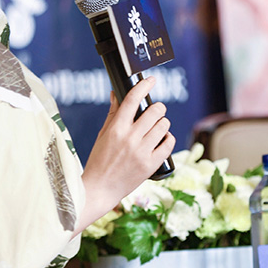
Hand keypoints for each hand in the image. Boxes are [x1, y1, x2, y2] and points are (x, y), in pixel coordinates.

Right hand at [73, 77, 174, 235]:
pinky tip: (163, 138)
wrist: (100, 188)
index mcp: (116, 128)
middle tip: (156, 109)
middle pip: (154, 111)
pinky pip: (168, 144)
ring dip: (163, 122)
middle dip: (158, 107)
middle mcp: (130, 139)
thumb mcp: (103, 134)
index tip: (151, 80)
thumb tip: (115, 93)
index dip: (143, 86)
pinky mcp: (151, 165)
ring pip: (164, 126)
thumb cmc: (99, 159)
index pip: (132, 99)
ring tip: (158, 125)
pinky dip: (168, 138)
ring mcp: (142, 152)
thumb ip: (113, 113)